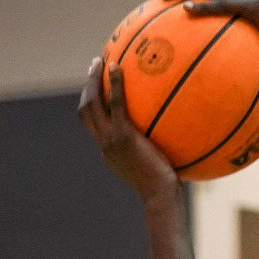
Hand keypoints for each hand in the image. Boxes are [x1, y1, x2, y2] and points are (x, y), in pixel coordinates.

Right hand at [79, 59, 181, 202]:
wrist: (160, 197)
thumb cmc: (165, 187)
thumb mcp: (155, 167)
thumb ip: (154, 151)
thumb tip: (172, 137)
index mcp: (108, 151)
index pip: (93, 124)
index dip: (92, 103)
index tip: (98, 87)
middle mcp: (104, 144)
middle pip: (86, 110)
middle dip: (87, 86)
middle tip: (95, 66)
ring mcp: (110, 140)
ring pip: (92, 104)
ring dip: (93, 80)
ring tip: (100, 61)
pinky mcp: (123, 136)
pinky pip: (115, 103)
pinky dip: (113, 84)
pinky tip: (117, 67)